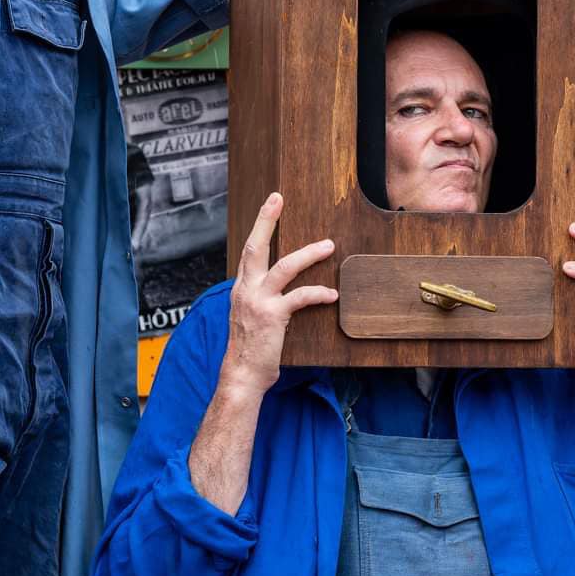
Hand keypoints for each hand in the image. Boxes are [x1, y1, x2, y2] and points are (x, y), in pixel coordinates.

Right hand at [218, 192, 337, 396]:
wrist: (242, 376)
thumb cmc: (250, 349)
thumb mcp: (250, 317)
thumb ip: (261, 298)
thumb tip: (280, 288)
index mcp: (241, 288)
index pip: (249, 250)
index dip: (260, 225)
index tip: (271, 204)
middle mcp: (246, 290)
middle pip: (255, 247)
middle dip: (267, 221)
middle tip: (277, 199)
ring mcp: (258, 302)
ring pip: (284, 267)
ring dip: (308, 254)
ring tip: (328, 246)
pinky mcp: (272, 317)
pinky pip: (299, 297)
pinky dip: (318, 294)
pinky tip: (332, 295)